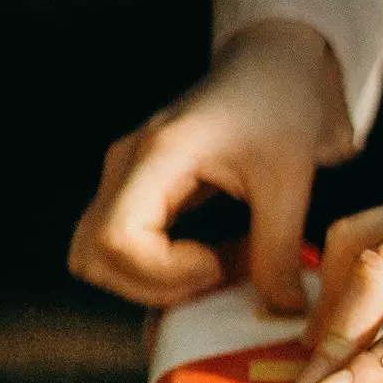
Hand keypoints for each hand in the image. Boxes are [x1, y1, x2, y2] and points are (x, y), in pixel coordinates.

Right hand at [68, 21, 352, 309]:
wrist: (274, 72)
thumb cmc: (279, 108)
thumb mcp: (289, 181)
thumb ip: (279, 250)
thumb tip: (283, 310)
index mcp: (155, 157)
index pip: (113, 241)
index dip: (161, 275)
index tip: (217, 267)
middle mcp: (125, 170)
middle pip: (93, 259)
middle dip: (155, 289)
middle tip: (218, 277)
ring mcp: (125, 183)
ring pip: (100, 261)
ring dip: (157, 286)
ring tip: (220, 268)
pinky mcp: (138, 196)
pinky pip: (125, 253)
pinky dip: (163, 275)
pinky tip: (216, 263)